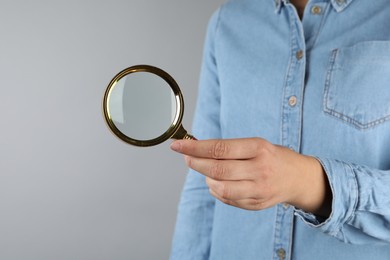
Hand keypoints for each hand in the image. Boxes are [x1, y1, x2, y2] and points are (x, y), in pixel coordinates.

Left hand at [171, 138, 330, 215]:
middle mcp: (259, 169)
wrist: (298, 178)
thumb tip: (196, 148)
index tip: (178, 145)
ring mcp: (258, 189)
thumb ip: (228, 148)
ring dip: (206, 178)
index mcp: (258, 148)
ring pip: (219, 187)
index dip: (195, 147)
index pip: (219, 148)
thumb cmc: (272, 157)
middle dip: (195, 162)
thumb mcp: (255, 144)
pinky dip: (216, 189)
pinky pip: (226, 198)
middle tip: (186, 157)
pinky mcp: (256, 204)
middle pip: (217, 169)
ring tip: (207, 170)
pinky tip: (218, 182)